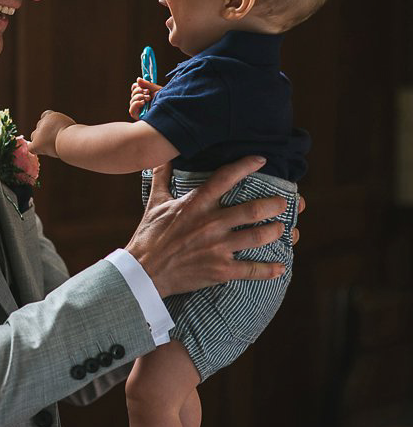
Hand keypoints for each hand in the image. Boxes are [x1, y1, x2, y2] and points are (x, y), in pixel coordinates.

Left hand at [28, 110, 76, 157]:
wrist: (70, 140)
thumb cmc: (76, 135)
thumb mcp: (71, 127)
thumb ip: (63, 128)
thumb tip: (64, 133)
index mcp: (52, 116)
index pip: (46, 115)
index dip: (48, 123)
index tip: (54, 129)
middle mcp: (43, 122)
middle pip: (40, 126)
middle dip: (46, 132)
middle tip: (55, 140)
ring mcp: (39, 133)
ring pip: (34, 135)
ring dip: (39, 140)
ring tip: (50, 146)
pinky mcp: (37, 144)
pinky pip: (31, 147)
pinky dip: (34, 149)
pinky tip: (40, 151)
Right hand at [125, 156, 289, 297]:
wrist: (143, 271)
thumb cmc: (149, 235)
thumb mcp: (155, 202)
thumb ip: (162, 177)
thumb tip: (162, 155)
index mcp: (195, 204)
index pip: (225, 178)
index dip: (246, 166)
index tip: (262, 160)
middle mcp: (210, 224)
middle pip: (252, 209)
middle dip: (274, 204)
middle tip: (284, 202)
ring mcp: (217, 248)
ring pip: (258, 237)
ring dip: (276, 232)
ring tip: (283, 229)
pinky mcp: (220, 270)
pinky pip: (252, 270)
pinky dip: (270, 269)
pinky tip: (281, 267)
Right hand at [129, 77, 162, 119]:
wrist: (170, 108)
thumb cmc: (165, 100)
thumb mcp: (156, 90)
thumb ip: (146, 84)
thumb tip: (138, 79)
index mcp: (144, 95)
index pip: (134, 89)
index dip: (136, 86)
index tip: (142, 85)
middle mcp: (141, 102)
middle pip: (132, 94)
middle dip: (139, 91)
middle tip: (148, 92)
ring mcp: (139, 110)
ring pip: (132, 101)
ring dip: (138, 97)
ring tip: (148, 98)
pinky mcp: (139, 116)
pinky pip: (131, 110)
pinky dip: (136, 104)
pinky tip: (143, 103)